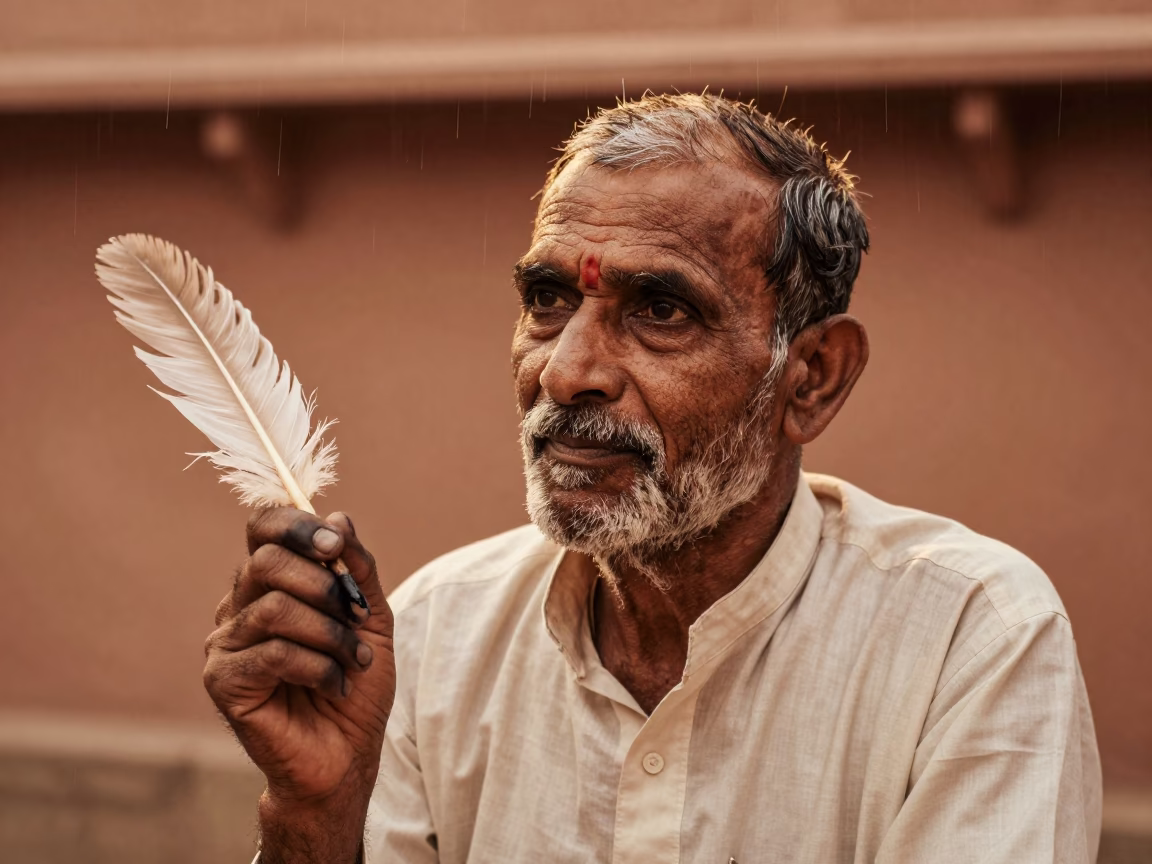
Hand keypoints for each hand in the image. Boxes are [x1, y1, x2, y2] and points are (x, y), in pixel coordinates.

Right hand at [203, 509, 395, 862]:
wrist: (347, 754)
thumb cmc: (356, 683)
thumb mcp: (372, 618)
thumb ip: (358, 568)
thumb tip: (338, 517)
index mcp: (270, 583)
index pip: (263, 528)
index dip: (297, 526)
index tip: (336, 546)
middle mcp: (239, 606)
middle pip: (266, 561)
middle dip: (325, 586)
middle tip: (357, 618)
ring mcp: (225, 644)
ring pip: (276, 608)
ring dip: (331, 633)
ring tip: (354, 660)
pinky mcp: (223, 681)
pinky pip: (273, 653)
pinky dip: (319, 666)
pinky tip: (336, 685)